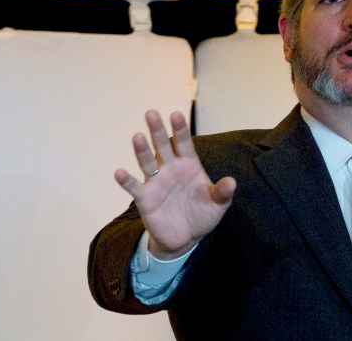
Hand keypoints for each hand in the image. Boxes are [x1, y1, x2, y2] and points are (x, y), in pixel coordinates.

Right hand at [114, 110, 235, 259]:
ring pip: (147, 162)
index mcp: (189, 165)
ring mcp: (156, 182)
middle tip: (151, 113)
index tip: (176, 114)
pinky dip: (126, 181)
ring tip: (137, 136)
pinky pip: (134, 187)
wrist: (187, 237)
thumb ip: (223, 192)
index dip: (180, 130)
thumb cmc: (203, 214)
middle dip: (157, 130)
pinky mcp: (145, 199)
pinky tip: (119, 172)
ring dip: (142, 150)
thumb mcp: (218, 204)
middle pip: (162, 146)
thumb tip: (232, 183)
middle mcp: (170, 169)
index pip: (184, 143)